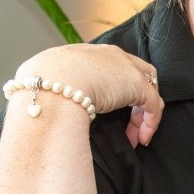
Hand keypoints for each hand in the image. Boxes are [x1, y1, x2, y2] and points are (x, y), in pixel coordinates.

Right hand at [12, 44, 164, 146]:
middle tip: (126, 124)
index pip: (108, 66)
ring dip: (142, 115)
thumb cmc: (40, 86)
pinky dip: (150, 122)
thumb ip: (52, 90)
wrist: (51, 83)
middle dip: (132, 99)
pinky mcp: (138, 85)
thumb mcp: (42, 82)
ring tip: (135, 137)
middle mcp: (109, 55)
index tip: (105, 108)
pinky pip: (153, 104)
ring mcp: (126, 69)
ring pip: (146, 89)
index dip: (111, 87)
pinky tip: (141, 139)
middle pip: (133, 74)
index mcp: (85, 53)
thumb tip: (45, 107)